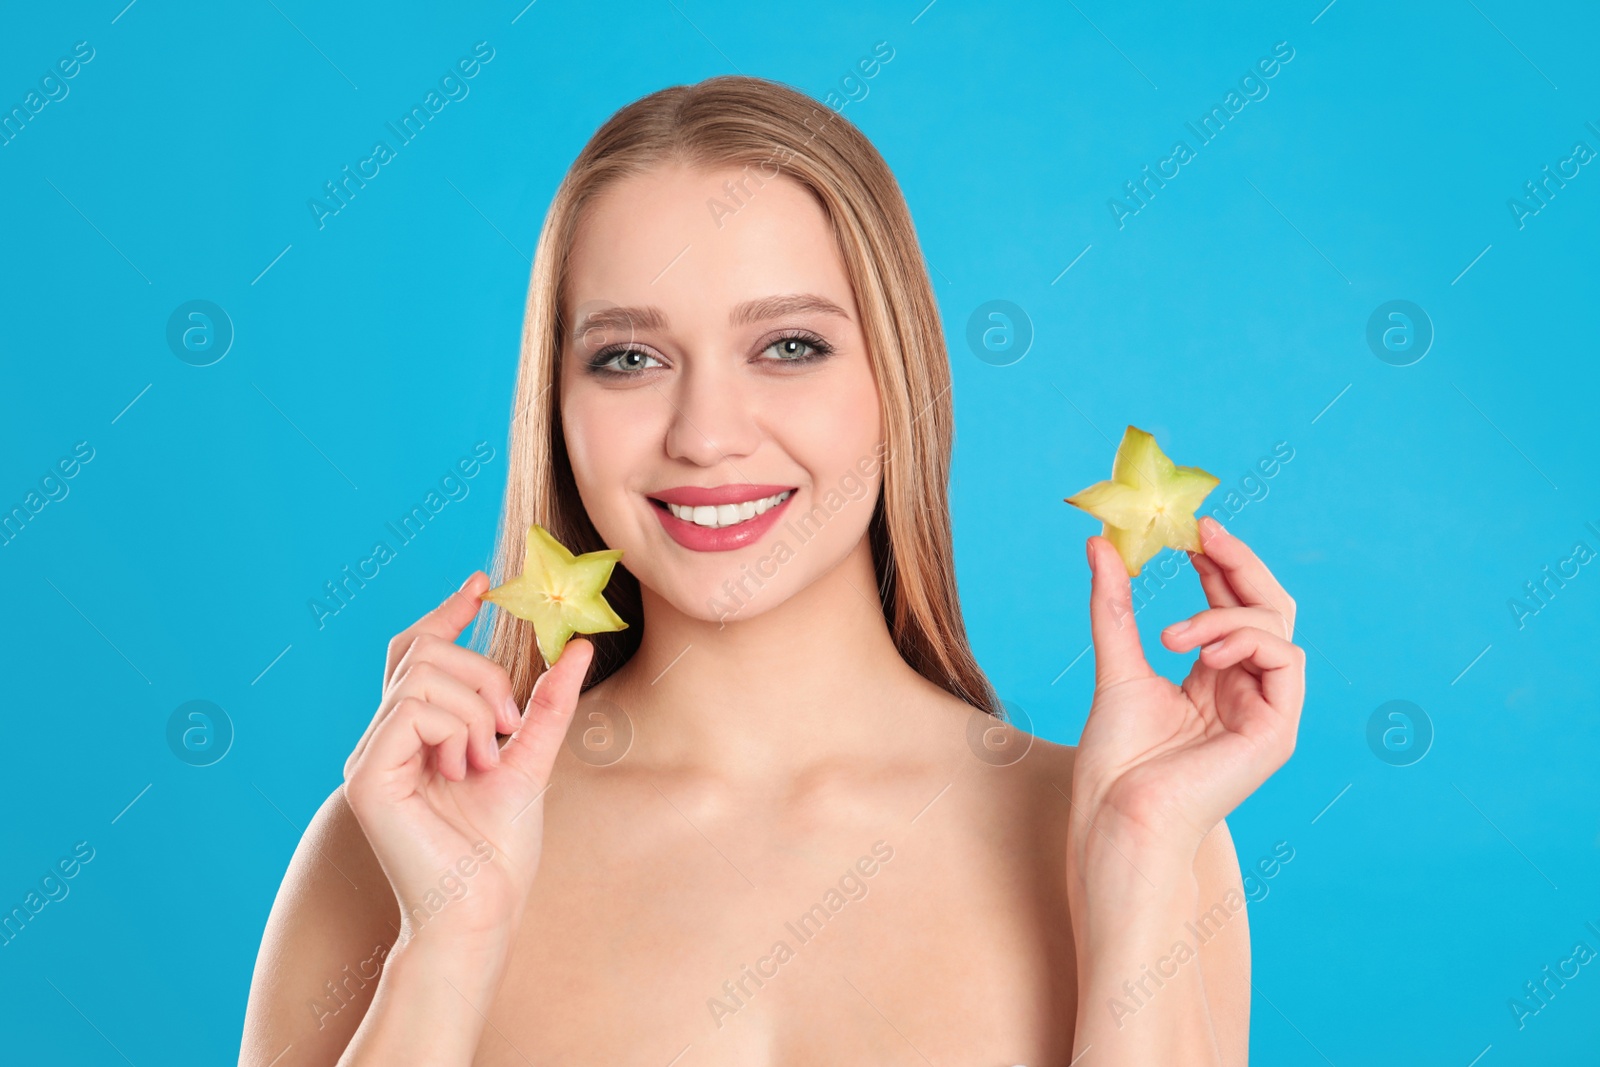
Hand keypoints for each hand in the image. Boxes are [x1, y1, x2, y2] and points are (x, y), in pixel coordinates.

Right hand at [342, 572, 591, 945]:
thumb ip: (549, 703)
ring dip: (474, 710)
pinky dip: (455, 730)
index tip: (484, 585)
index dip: (446, 612)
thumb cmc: (499, 850)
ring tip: (484, 761)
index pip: (416, 652)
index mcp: (414, 736)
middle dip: (482, 674)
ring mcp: (369, 757)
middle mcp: (383, 740)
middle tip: (507, 727)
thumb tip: (578, 645)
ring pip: (423, 675)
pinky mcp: (367, 777)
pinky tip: (464, 769)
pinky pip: (413, 709)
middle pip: (424, 651)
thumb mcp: (533, 759)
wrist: (483, 911)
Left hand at [1070, 517, 1304, 866]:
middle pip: (1266, 607)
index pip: (1232, 606)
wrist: (1119, 817)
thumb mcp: (1116, 664)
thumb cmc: (1116, 760)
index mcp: (1214, 679)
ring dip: (1225, 613)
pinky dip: (1245, 639)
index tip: (1190, 528)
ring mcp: (1266, 710)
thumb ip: (1115, 605)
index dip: (1217, 563)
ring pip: (1275, 627)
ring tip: (1173, 636)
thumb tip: (1099, 544)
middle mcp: (1246, 691)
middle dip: (1237, 563)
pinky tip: (1202, 650)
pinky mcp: (1277, 730)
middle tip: (1202, 531)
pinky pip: (1284, 660)